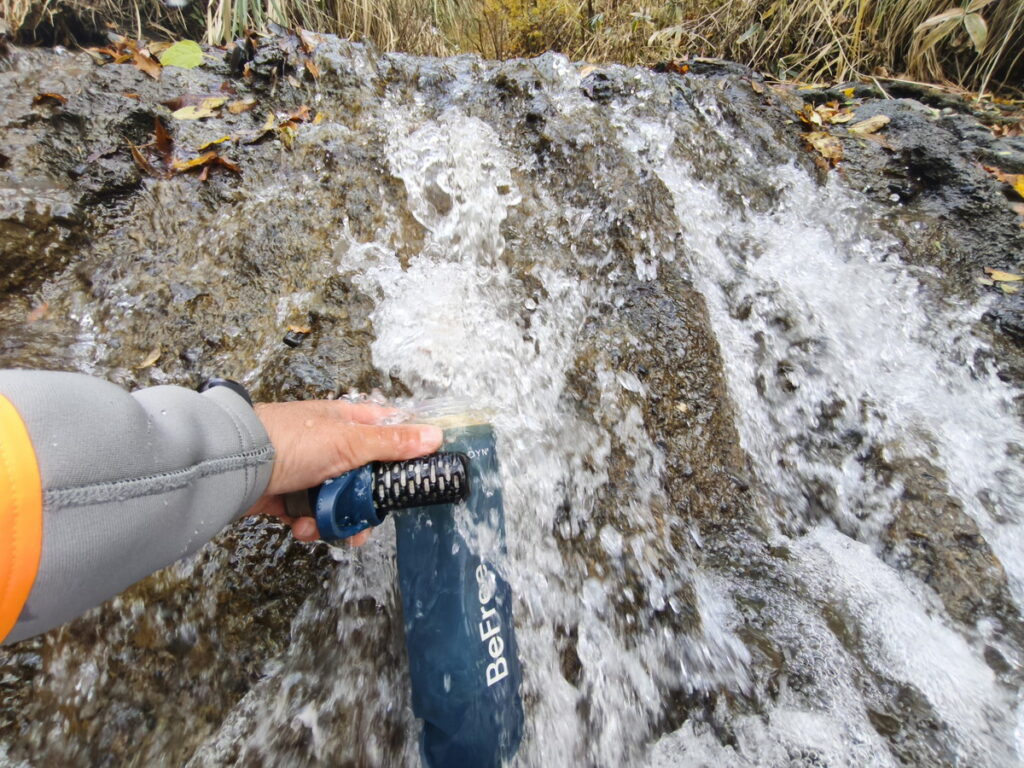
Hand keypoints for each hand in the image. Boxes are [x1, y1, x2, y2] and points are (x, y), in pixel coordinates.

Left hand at [245, 400, 442, 543]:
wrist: (232, 467)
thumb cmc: (286, 441)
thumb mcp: (348, 441)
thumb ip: (392, 444)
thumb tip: (433, 436)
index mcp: (347, 421)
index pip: (388, 431)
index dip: (405, 452)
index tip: (416, 475)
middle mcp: (330, 444)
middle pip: (366, 478)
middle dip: (365, 503)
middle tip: (366, 515)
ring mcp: (310, 471)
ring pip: (340, 501)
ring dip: (334, 519)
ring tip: (322, 525)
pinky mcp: (290, 495)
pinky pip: (313, 515)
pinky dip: (308, 524)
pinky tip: (299, 525)